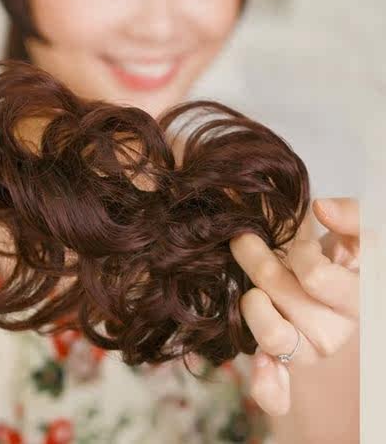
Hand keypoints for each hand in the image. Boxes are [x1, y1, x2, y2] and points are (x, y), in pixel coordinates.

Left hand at [229, 197, 358, 415]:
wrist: (319, 283)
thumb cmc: (335, 256)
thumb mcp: (352, 235)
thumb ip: (349, 216)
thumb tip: (322, 208)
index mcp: (355, 299)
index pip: (319, 278)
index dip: (301, 256)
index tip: (295, 244)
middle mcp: (334, 331)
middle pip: (284, 299)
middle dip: (259, 264)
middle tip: (243, 241)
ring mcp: (308, 351)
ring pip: (274, 337)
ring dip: (254, 308)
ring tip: (250, 290)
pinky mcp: (284, 366)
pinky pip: (276, 391)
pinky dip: (268, 386)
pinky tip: (262, 365)